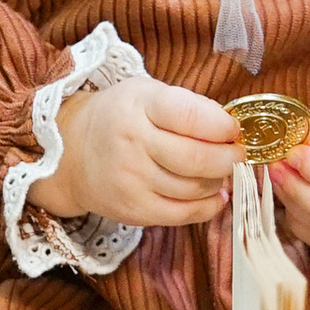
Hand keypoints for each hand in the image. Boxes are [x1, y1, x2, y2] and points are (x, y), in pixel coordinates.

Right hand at [34, 74, 240, 228]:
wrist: (72, 154)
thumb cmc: (122, 118)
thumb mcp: (147, 94)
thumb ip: (189, 107)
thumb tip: (233, 132)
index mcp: (140, 105)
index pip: (191, 116)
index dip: (223, 126)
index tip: (233, 129)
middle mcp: (132, 143)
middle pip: (197, 158)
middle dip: (229, 158)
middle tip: (238, 154)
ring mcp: (131, 180)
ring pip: (195, 188)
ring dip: (219, 180)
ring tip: (220, 171)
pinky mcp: (134, 211)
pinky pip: (185, 214)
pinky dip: (209, 205)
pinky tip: (214, 194)